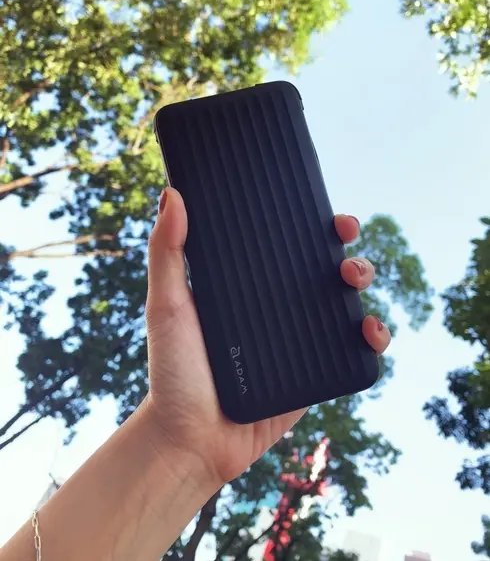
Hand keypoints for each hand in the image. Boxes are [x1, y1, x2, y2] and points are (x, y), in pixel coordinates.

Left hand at [144, 188, 390, 486]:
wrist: (190, 440)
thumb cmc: (172, 371)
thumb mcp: (166, 305)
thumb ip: (167, 253)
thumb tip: (172, 193)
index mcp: (248, 286)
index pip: (285, 246)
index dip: (312, 224)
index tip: (326, 212)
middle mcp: (277, 308)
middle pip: (323, 269)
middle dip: (344, 248)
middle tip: (344, 239)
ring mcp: (299, 339)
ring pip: (344, 302)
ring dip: (362, 282)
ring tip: (353, 282)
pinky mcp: (315, 373)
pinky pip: (353, 350)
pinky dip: (371, 336)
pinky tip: (369, 330)